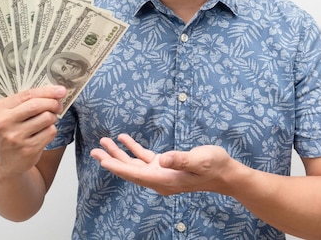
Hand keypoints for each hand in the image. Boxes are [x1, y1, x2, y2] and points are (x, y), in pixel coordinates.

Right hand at [0, 86, 66, 177]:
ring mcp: (15, 137)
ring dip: (53, 117)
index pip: (27, 94)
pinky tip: (44, 132)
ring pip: (46, 118)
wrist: (5, 164)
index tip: (60, 90)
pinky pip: (50, 132)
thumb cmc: (9, 134)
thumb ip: (26, 102)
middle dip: (53, 103)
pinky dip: (51, 130)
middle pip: (37, 105)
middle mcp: (4, 123)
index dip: (47, 91)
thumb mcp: (9, 115)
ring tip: (48, 120)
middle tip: (58, 105)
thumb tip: (55, 92)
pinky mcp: (28, 149)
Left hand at [90, 134, 234, 195]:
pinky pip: (144, 158)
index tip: (103, 161)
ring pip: (134, 165)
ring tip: (104, 143)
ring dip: (119, 154)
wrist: (225, 173)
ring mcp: (162, 173)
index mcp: (165, 180)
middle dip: (112, 160)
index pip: (136, 174)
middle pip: (130, 171)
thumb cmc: (214, 166)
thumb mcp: (199, 160)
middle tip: (95, 151)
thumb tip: (163, 159)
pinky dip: (133, 149)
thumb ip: (181, 160)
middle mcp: (160, 179)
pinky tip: (124, 139)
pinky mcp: (166, 166)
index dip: (119, 167)